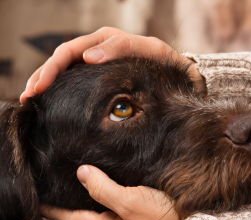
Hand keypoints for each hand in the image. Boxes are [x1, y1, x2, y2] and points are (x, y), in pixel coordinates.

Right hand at [21, 27, 203, 103]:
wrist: (175, 72)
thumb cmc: (163, 62)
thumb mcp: (149, 49)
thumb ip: (121, 48)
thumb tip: (88, 56)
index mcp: (104, 40)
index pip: (69, 51)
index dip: (52, 69)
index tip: (39, 88)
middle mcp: (96, 49)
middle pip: (61, 60)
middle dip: (42, 77)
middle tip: (28, 97)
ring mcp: (96, 63)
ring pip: (64, 70)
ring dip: (45, 83)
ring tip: (31, 100)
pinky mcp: (98, 76)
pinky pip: (74, 79)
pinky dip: (59, 88)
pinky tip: (50, 100)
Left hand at [40, 165, 184, 219]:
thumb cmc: (163, 218)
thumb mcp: (131, 204)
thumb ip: (104, 189)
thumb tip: (82, 173)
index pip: (72, 215)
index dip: (53, 207)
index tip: (39, 195)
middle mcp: (111, 219)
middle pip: (82, 207)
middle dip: (66, 196)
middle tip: (52, 180)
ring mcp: (122, 211)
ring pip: (97, 198)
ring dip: (84, 188)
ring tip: (72, 174)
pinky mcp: (134, 202)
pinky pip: (112, 192)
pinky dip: (103, 183)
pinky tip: (102, 172)